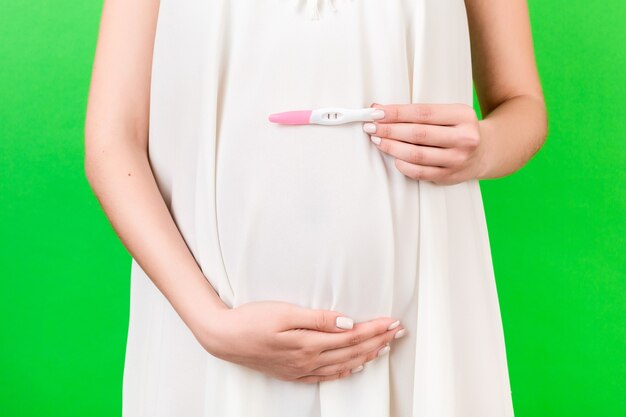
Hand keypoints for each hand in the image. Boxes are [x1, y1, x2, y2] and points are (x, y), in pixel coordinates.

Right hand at [195, 301, 406, 382]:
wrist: (224, 338)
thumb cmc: (252, 320)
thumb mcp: (284, 312)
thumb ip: (318, 318)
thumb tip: (347, 322)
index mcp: (309, 343)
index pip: (352, 336)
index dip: (375, 329)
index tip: (393, 322)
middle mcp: (309, 360)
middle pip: (352, 351)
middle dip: (378, 341)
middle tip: (398, 332)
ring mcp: (301, 369)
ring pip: (343, 365)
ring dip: (367, 355)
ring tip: (385, 347)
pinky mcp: (293, 373)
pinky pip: (326, 376)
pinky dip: (345, 371)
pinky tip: (354, 367)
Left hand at [362, 103, 486, 184]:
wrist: (485, 151)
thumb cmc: (459, 128)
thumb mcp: (448, 113)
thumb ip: (418, 113)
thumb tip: (380, 109)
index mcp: (462, 116)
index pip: (423, 113)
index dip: (396, 113)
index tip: (376, 112)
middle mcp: (463, 138)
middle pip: (418, 134)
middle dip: (389, 130)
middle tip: (371, 127)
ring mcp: (457, 159)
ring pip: (417, 154)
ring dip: (392, 147)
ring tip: (378, 140)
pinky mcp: (449, 176)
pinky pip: (420, 172)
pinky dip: (403, 165)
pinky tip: (394, 158)